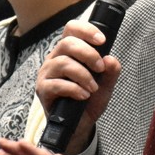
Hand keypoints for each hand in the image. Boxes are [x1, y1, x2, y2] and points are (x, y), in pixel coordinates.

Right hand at [37, 19, 121, 153]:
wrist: (79, 124)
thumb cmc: (89, 99)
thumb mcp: (106, 85)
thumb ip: (111, 71)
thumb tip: (110, 59)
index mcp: (69, 51)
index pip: (72, 29)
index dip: (86, 30)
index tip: (102, 40)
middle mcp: (55, 58)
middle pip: (67, 43)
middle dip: (88, 54)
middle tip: (100, 68)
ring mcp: (46, 74)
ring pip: (63, 63)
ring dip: (83, 75)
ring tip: (93, 88)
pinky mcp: (43, 90)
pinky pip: (56, 84)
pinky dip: (74, 89)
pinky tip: (83, 96)